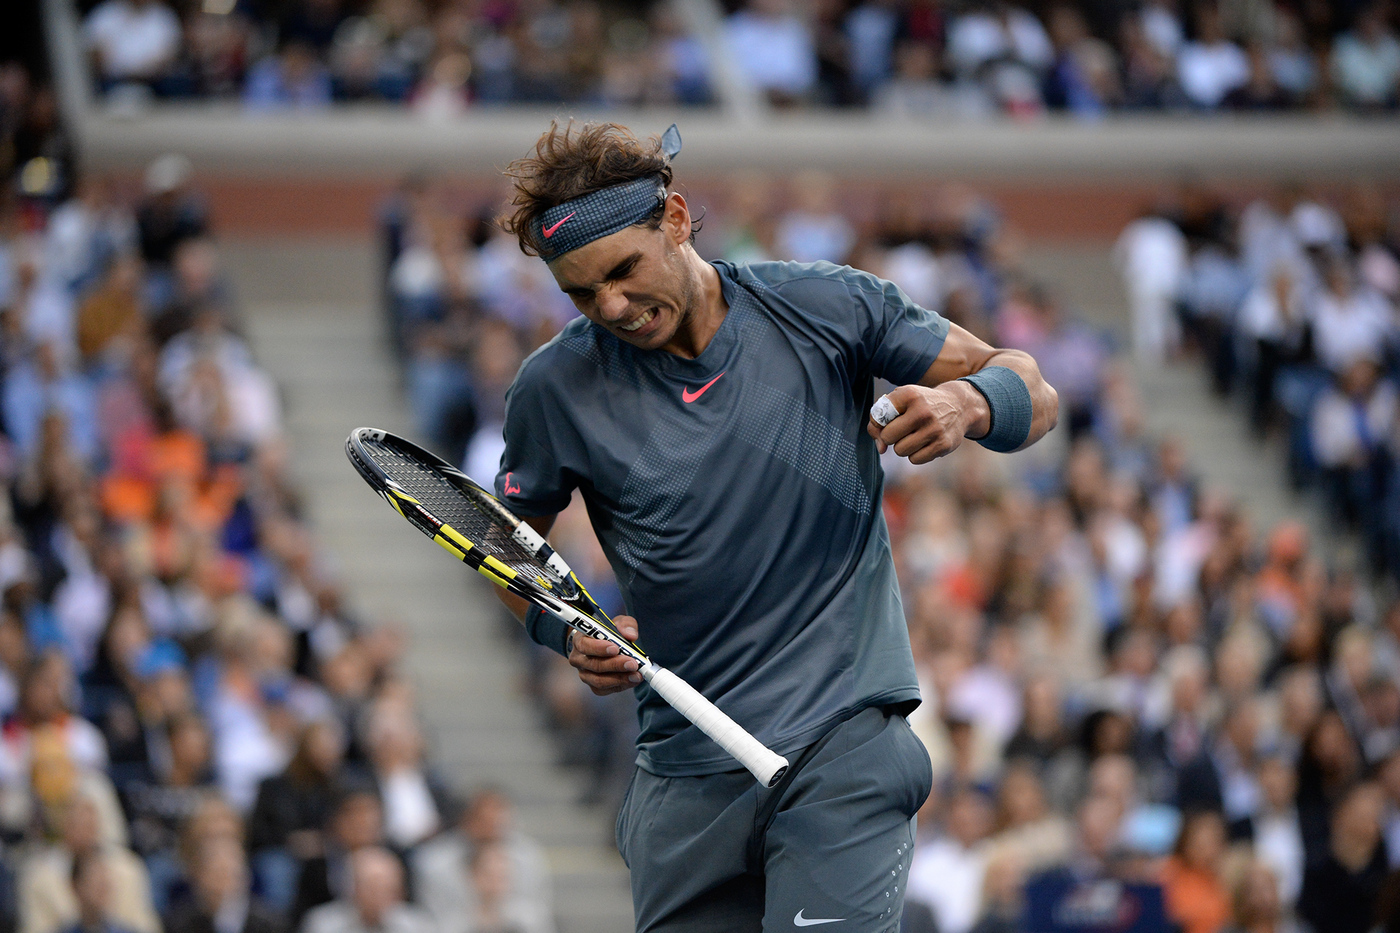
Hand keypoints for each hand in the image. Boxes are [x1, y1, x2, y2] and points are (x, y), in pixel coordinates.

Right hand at [568, 615, 643, 695]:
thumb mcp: (618, 623)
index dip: (599, 648)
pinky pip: (605, 690)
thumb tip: (631, 635)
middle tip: (633, 663)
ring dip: (620, 678)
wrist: (606, 646)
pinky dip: (620, 685)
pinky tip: (632, 680)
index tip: (616, 648)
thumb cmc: (610, 633)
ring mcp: (585, 675)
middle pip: (594, 665)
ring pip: (599, 681)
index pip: (584, 645)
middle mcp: (579, 659)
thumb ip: (625, 625)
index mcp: (580, 640)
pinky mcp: (593, 686)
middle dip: (615, 665)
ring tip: (636, 675)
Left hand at [867, 382, 989, 463]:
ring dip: (903, 446)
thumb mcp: (901, 400)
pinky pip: (915, 459)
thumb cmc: (921, 405)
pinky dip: (916, 454)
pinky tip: (925, 442)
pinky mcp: (943, 445)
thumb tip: (880, 449)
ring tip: (915, 434)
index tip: (888, 419)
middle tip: (903, 429)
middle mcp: (923, 411)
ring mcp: (934, 429)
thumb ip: (879, 419)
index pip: (879, 417)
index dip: (879, 422)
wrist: (959, 406)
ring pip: (900, 451)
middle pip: (888, 437)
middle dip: (891, 436)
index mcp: (910, 395)